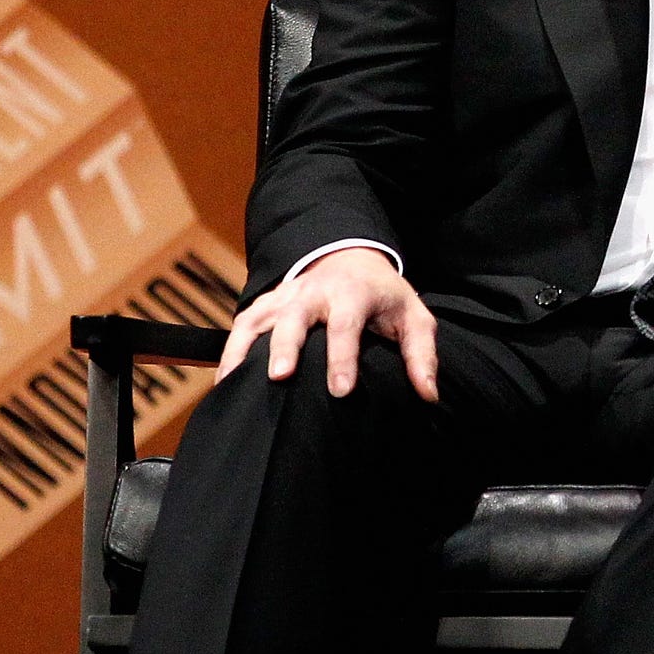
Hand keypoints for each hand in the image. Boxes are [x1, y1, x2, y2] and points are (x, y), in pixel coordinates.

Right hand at [219, 246, 439, 400]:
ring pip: (259, 319)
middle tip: (280, 377)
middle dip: (285, 347)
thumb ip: (421, 355)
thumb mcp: (413, 318)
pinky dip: (231, 349)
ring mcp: (286, 295)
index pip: (346, 326)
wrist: (353, 258)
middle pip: (294, 318)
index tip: (341, 391)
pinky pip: (242, 324)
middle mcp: (314, 292)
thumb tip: (429, 395)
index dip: (343, 359)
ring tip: (233, 383)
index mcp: (353, 294)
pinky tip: (224, 380)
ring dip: (244, 349)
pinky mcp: (267, 303)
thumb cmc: (385, 297)